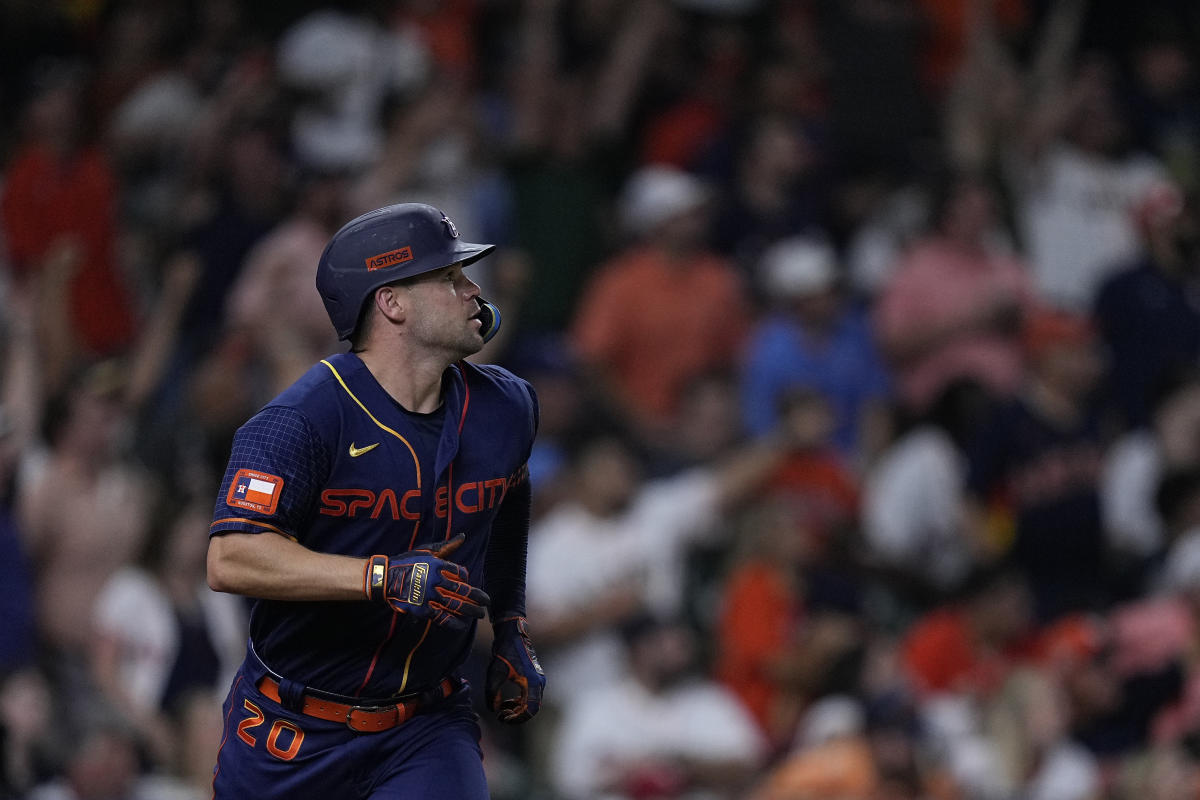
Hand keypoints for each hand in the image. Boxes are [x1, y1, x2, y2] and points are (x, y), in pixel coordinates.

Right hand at [366, 534, 489, 630]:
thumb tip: (463, 536)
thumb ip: (446, 546)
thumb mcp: (426, 551)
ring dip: (470, 610)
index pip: (460, 572)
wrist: (385, 578)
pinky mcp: (422, 609)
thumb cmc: (406, 562)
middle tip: (486, 602)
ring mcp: (429, 596)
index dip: (465, 577)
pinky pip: (441, 617)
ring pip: (455, 605)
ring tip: (480, 614)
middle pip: (462, 590)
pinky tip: (462, 625)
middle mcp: (436, 581)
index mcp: (438, 565)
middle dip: (476, 597)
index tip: (467, 581)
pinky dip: (453, 622)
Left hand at [486, 616, 544, 722]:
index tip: (503, 718)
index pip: (531, 710)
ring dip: (517, 709)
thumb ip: (492, 694)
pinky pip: (529, 697)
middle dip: (516, 715)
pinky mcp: (533, 678)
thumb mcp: (494, 674)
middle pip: (532, 709)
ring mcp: (537, 680)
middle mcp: (539, 683)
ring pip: (531, 704)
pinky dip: (518, 702)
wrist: (512, 635)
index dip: (517, 718)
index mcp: (533, 682)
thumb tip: (494, 709)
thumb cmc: (504, 652)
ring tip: (502, 708)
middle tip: (501, 715)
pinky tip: (506, 702)